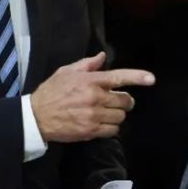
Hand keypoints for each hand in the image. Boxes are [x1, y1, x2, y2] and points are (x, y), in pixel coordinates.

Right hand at [30, 52, 154, 142]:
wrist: (36, 117)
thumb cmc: (51, 91)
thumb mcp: (66, 72)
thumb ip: (87, 64)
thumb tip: (103, 57)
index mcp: (90, 81)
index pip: (119, 77)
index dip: (138, 77)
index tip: (151, 79)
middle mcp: (95, 97)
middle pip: (125, 100)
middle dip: (125, 101)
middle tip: (119, 100)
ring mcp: (93, 116)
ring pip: (120, 116)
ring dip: (118, 114)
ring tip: (108, 112)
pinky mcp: (90, 131)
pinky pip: (113, 130)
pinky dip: (112, 127)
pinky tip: (103, 123)